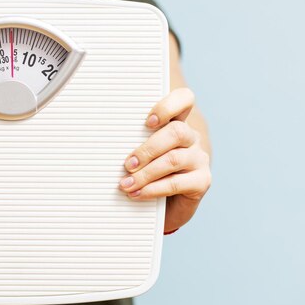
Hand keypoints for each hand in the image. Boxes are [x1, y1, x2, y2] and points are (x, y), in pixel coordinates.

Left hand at [118, 88, 210, 232]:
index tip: (148, 121)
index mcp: (176, 123)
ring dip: (146, 173)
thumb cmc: (146, 173)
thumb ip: (130, 143)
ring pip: (174, 159)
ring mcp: (199, 158)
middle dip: (148, 149)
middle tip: (128, 164)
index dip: (168, 106)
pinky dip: (153, 189)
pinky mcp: (202, 181)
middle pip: (177, 131)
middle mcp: (191, 138)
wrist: (164, 205)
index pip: (184, 99)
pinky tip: (138, 194)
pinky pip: (176, 182)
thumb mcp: (138, 154)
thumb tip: (103, 143)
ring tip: (126, 184)